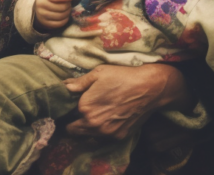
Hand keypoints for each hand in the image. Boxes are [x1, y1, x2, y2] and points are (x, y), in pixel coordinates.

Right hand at [33, 0, 74, 30]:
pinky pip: (61, 23)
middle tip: (68, 2)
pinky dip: (65, 19)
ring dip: (67, 12)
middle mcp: (42, 4)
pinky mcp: (46, 23)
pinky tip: (63, 15)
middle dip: (68, 5)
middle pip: (62, 7)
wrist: (38, 8)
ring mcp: (43, 15)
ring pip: (62, 15)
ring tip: (65, 8)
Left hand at [63, 63, 192, 139]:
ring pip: (86, 137)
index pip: (67, 113)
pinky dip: (98, 133)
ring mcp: (107, 133)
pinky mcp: (118, 137)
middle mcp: (94, 124)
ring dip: (85, 129)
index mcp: (85, 108)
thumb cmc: (122, 77)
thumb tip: (64, 86)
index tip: (72, 103)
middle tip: (78, 112)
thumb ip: (79, 82)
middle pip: (73, 130)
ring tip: (91, 117)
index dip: (68, 108)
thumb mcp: (98, 73)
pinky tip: (103, 121)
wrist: (149, 88)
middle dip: (73, 122)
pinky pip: (101, 139)